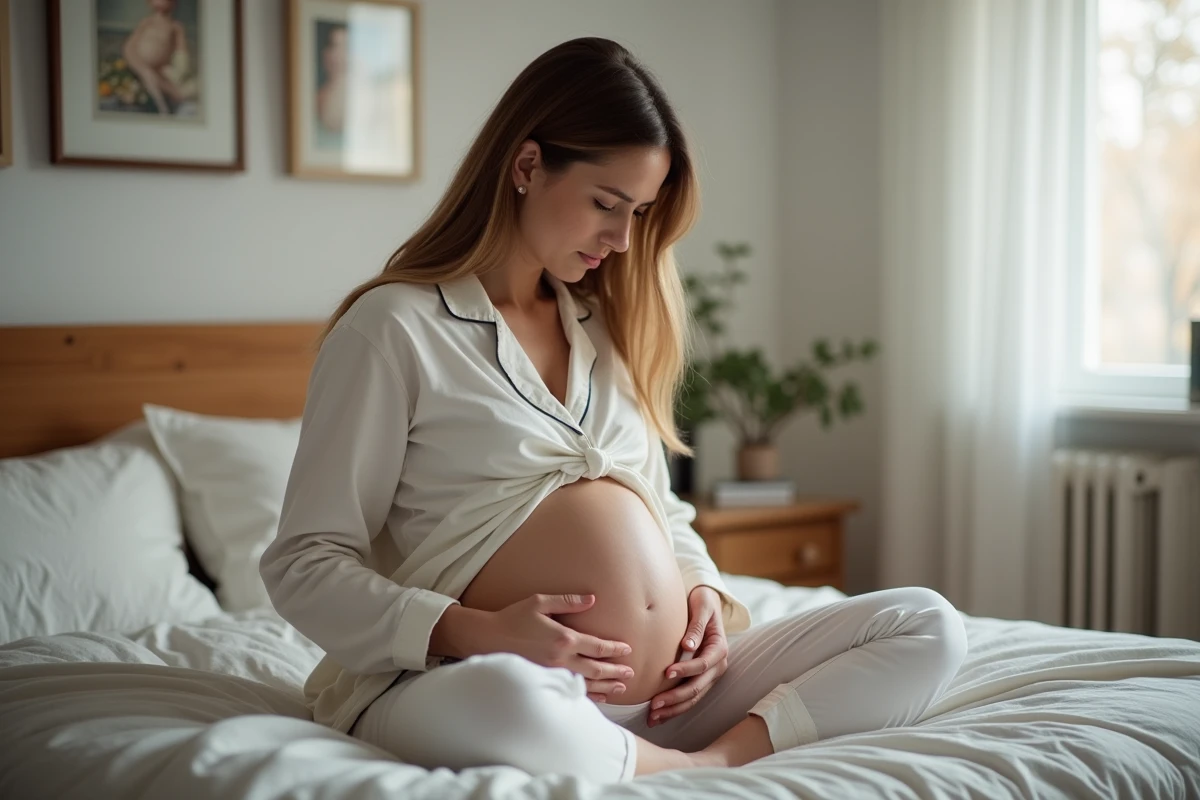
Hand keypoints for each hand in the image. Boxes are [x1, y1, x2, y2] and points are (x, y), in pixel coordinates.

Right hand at [490, 593, 635, 702]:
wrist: (488, 638)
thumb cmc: (513, 617)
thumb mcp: (540, 602)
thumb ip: (568, 602)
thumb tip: (592, 599)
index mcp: (563, 638)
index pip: (597, 646)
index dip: (614, 649)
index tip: (627, 649)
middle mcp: (561, 658)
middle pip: (596, 668)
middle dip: (615, 671)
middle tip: (631, 672)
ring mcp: (552, 673)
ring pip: (586, 683)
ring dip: (606, 686)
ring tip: (621, 687)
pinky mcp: (543, 681)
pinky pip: (569, 691)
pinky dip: (587, 695)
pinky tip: (596, 696)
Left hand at [647, 586, 728, 726]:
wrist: (708, 603)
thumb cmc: (703, 603)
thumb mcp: (702, 607)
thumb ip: (696, 627)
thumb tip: (688, 645)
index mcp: (720, 649)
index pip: (702, 664)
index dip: (685, 670)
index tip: (666, 672)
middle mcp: (718, 666)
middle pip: (697, 687)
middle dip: (675, 698)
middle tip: (654, 705)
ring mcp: (711, 675)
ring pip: (693, 698)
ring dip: (674, 709)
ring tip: (653, 717)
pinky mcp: (702, 680)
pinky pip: (690, 697)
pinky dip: (675, 707)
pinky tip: (660, 715)